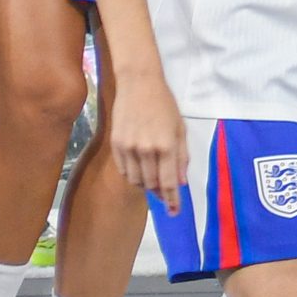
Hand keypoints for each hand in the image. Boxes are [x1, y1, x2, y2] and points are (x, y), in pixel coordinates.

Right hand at [111, 73, 191, 208]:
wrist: (139, 85)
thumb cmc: (165, 105)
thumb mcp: (180, 129)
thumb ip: (181, 157)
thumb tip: (181, 182)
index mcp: (167, 146)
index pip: (169, 182)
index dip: (172, 200)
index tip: (174, 212)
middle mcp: (146, 150)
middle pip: (151, 184)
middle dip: (160, 193)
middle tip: (166, 196)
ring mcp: (128, 148)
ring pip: (135, 180)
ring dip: (145, 186)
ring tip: (153, 182)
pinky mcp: (115, 145)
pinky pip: (123, 170)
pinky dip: (132, 175)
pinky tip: (140, 170)